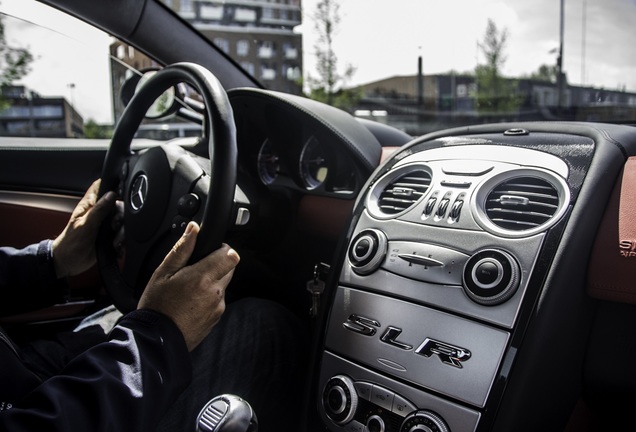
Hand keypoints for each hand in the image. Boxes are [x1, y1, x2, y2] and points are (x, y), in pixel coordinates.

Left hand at [52, 179, 115, 277]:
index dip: (111, 185)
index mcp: (89, 205)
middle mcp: (99, 213)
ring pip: (122, 221)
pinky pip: (122, 234)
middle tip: (114, 226)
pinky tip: (117, 246)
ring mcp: (105, 224)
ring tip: (115, 241)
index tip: (119, 195)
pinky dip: (122, 241)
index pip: (101, 186)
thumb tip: (111, 195)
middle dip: (121, 216)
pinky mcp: (109, 236)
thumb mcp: (84, 225)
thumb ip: (99, 210)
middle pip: (118, 205)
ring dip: (122, 232)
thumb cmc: (70, 244)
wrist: (69, 263)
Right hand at [138, 222, 239, 351]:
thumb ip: (182, 249)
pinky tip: (189, 302)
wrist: (157, 341)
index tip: (210, 251)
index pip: (230, 255)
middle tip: (193, 271)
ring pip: (222, 285)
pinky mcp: (217, 318)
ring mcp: (218, 307)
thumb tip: (194, 228)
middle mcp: (215, 292)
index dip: (222, 249)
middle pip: (229, 269)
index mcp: (202, 278)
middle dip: (215, 265)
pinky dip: (208, 298)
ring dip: (211, 282)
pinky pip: (217, 300)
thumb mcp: (163, 273)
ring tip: (187, 290)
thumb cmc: (156, 307)